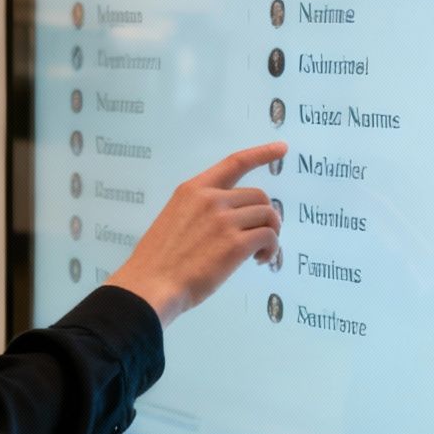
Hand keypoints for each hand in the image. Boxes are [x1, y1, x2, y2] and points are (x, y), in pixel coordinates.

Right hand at [104, 141, 286, 327]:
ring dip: (271, 234)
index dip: (261, 153)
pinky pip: (269, 237)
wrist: (151, 285)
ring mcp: (224, 221)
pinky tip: (260, 260)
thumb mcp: (174, 219)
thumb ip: (201, 213)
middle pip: (259, 196)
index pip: (234, 163)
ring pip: (268, 216)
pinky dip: (271, 249)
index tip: (282, 148)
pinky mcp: (235, 244)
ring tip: (259, 253)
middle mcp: (211, 199)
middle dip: (265, 216)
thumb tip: (231, 222)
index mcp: (193, 190)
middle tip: (260, 238)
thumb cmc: (158, 260)